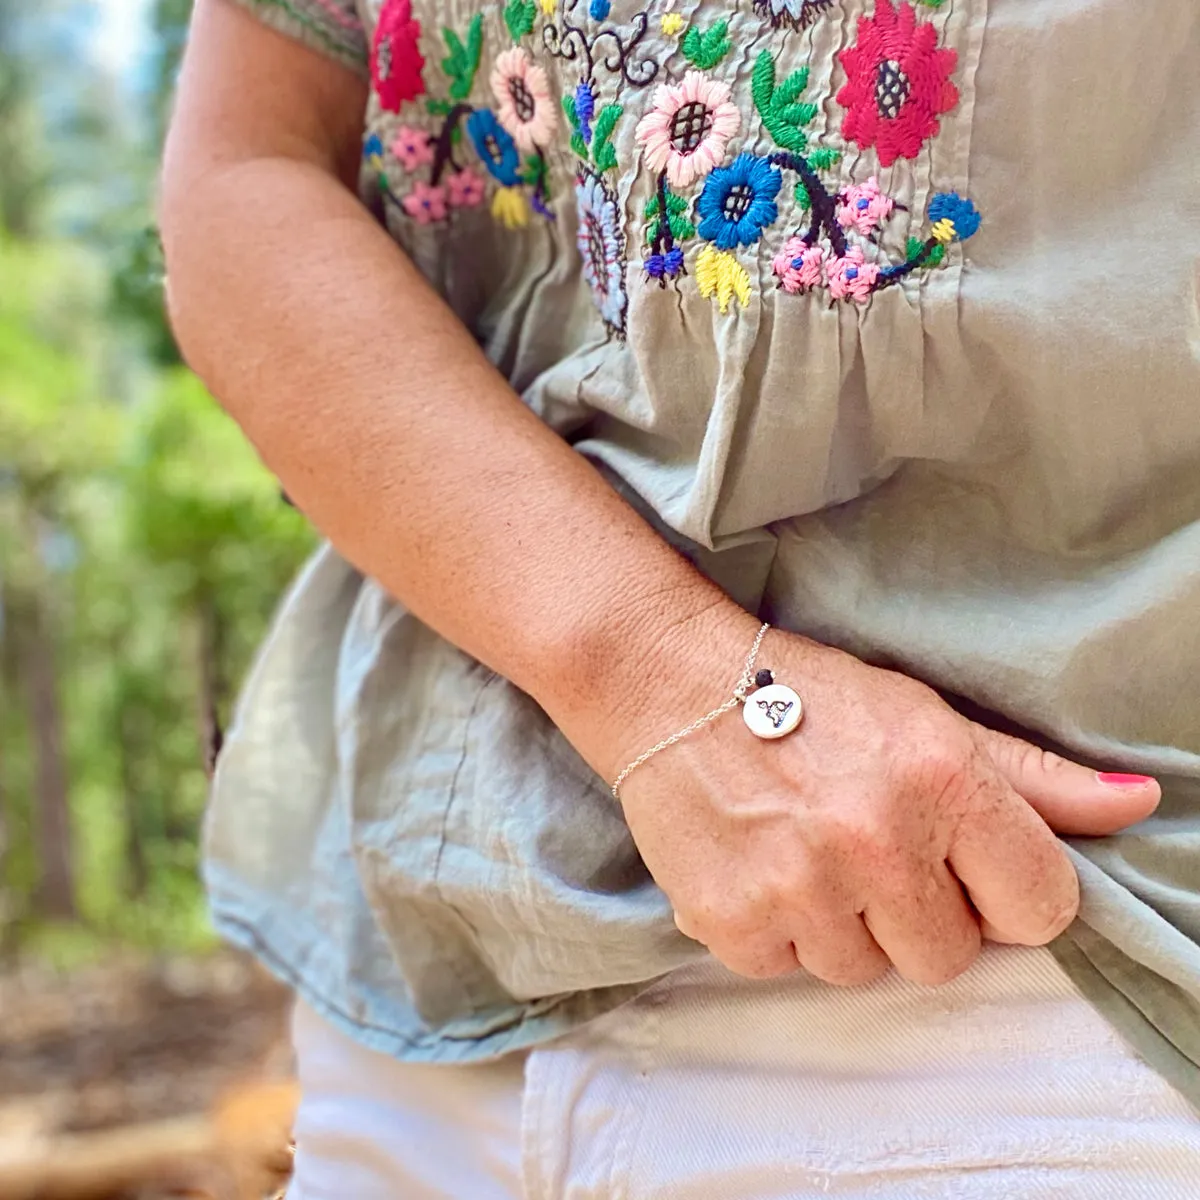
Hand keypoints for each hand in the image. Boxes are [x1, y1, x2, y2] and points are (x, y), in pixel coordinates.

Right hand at [614, 616, 1159, 986]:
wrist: (670, 685)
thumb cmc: (806, 695)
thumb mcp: (927, 718)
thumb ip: (1034, 779)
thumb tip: (1138, 806)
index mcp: (941, 781)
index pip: (1041, 908)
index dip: (1002, 890)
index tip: (957, 862)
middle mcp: (875, 841)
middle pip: (949, 957)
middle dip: (915, 911)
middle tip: (862, 845)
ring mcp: (800, 888)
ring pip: (861, 971)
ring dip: (840, 925)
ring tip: (803, 849)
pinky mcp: (731, 920)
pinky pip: (785, 969)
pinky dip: (775, 930)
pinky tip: (759, 865)